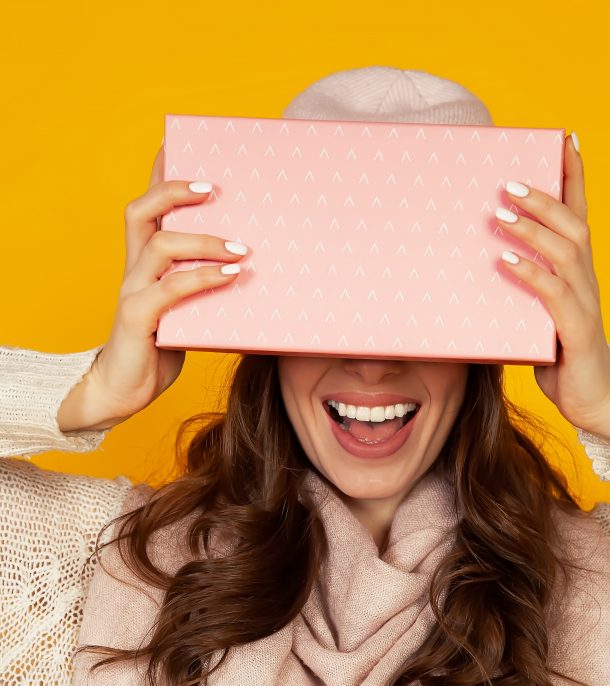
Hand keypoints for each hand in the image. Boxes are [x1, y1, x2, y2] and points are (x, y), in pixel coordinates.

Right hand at [57, 147, 249, 431]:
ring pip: (160, 245)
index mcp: (143, 260)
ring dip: (204, 240)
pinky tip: (231, 277)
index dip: (160, 172)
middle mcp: (134, 268)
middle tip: (215, 189)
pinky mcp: (137, 319)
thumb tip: (255, 266)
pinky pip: (170, 290)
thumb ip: (208, 283)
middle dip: (175, 191)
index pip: (148, 205)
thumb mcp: (188, 308)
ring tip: (242, 248)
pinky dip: (203, 280)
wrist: (124, 389)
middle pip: (143, 211)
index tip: (178, 142)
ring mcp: (133, 291)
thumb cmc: (161, 346)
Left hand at [495, 134, 609, 444]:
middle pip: (573, 225)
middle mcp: (587, 280)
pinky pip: (554, 294)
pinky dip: (530, 273)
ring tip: (501, 214)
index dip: (576, 177)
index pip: (581, 214)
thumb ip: (518, 289)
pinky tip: (505, 261)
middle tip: (509, 182)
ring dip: (532, 230)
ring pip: (566, 252)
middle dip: (543, 199)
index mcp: (579, 272)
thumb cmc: (560, 356)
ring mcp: (585, 304)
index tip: (567, 139)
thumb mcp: (536, 315)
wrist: (593, 400)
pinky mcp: (576, 331)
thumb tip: (481, 265)